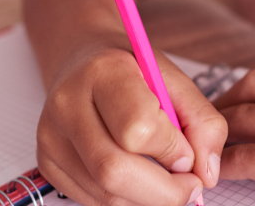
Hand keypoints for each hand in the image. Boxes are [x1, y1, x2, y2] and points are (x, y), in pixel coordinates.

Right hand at [37, 43, 227, 205]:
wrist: (83, 61)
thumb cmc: (132, 70)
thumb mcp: (174, 79)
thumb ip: (202, 121)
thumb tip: (206, 174)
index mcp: (103, 72)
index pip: (137, 128)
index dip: (171, 150)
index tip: (189, 153)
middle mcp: (67, 104)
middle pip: (114, 171)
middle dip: (164, 192)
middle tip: (189, 186)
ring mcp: (51, 137)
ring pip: (105, 194)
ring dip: (148, 199)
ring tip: (165, 179)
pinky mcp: (47, 163)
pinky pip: (93, 201)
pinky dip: (126, 199)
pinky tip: (138, 177)